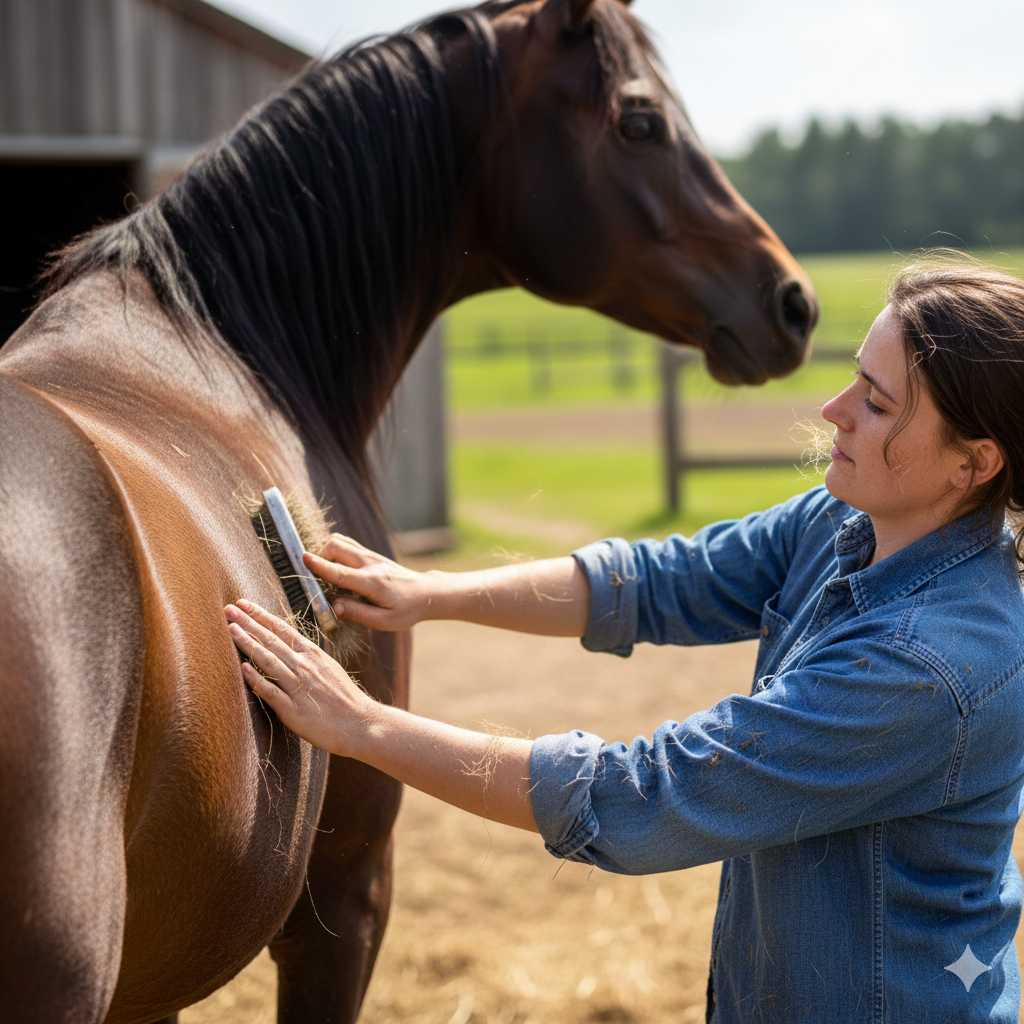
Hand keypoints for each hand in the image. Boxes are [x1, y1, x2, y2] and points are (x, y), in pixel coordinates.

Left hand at [224, 599, 377, 755]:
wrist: (360, 723)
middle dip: (248, 623)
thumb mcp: (328, 668)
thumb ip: (308, 658)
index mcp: (313, 654)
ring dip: (248, 643)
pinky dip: (257, 679)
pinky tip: (243, 668)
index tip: (243, 604)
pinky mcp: (293, 710)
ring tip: (230, 629)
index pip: (282, 629)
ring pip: (269, 660)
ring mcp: (298, 687)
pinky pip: (271, 691)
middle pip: (271, 640)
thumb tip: (289, 647)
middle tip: (228, 608)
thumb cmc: (344, 698)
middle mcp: (304, 666)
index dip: (261, 616)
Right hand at [302, 534, 437, 630]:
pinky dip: (336, 551)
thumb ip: (357, 613)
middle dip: (320, 557)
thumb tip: (333, 606)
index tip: (303, 559)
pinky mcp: (371, 554)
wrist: (427, 593)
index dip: (320, 566)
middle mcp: (370, 564)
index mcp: (372, 583)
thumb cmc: (406, 610)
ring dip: (327, 552)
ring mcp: (371, 556)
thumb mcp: (384, 621)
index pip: (340, 572)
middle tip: (317, 577)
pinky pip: (347, 544)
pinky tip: (338, 568)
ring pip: (341, 541)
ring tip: (327, 573)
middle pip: (336, 546)